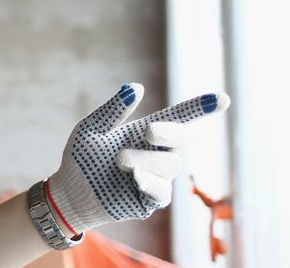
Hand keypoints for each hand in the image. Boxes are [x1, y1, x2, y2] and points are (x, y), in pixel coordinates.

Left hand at [45, 83, 229, 236]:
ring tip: (119, 161)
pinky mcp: (150, 201)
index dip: (201, 108)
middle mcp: (156, 153)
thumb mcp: (90, 129)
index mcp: (144, 132)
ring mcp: (156, 178)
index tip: (222, 99)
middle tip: (149, 131)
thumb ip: (112, 110)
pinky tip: (135, 177)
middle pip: (185, 139)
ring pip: (171, 165)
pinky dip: (151, 182)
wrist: (67, 192)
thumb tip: (136, 87)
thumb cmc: (81, 158)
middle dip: (172, 133)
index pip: (179, 118)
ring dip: (144, 160)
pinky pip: (163, 192)